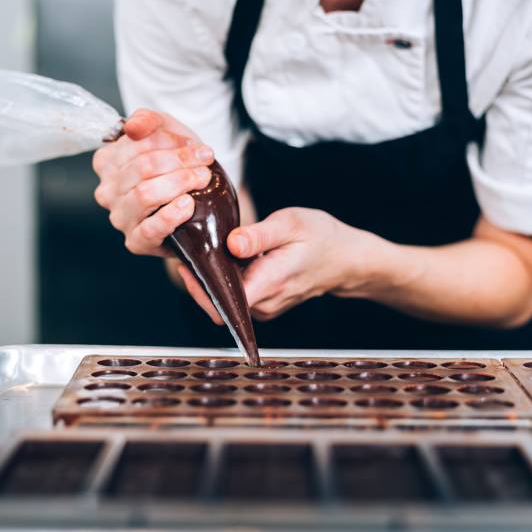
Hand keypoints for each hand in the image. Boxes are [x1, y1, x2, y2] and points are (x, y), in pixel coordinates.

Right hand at [92, 109, 214, 256]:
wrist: (195, 205)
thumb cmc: (176, 168)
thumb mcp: (166, 134)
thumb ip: (148, 120)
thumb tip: (132, 126)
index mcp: (107, 162)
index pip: (136, 144)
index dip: (171, 141)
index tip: (197, 146)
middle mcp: (107, 191)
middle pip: (143, 168)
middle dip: (180, 161)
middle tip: (205, 161)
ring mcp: (120, 218)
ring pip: (145, 194)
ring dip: (180, 183)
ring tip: (201, 179)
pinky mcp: (135, 241)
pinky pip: (150, 229)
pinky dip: (171, 215)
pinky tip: (188, 205)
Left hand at [197, 208, 381, 321]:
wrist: (345, 258)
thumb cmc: (321, 237)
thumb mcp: (291, 224)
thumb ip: (260, 236)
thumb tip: (231, 244)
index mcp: (269, 284)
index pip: (222, 301)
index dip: (199, 286)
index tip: (186, 263)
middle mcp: (265, 303)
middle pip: (218, 303)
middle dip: (199, 280)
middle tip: (187, 250)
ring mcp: (265, 307)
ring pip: (226, 300)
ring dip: (212, 279)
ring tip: (202, 250)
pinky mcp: (264, 303)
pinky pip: (236, 296)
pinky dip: (226, 280)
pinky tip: (222, 257)